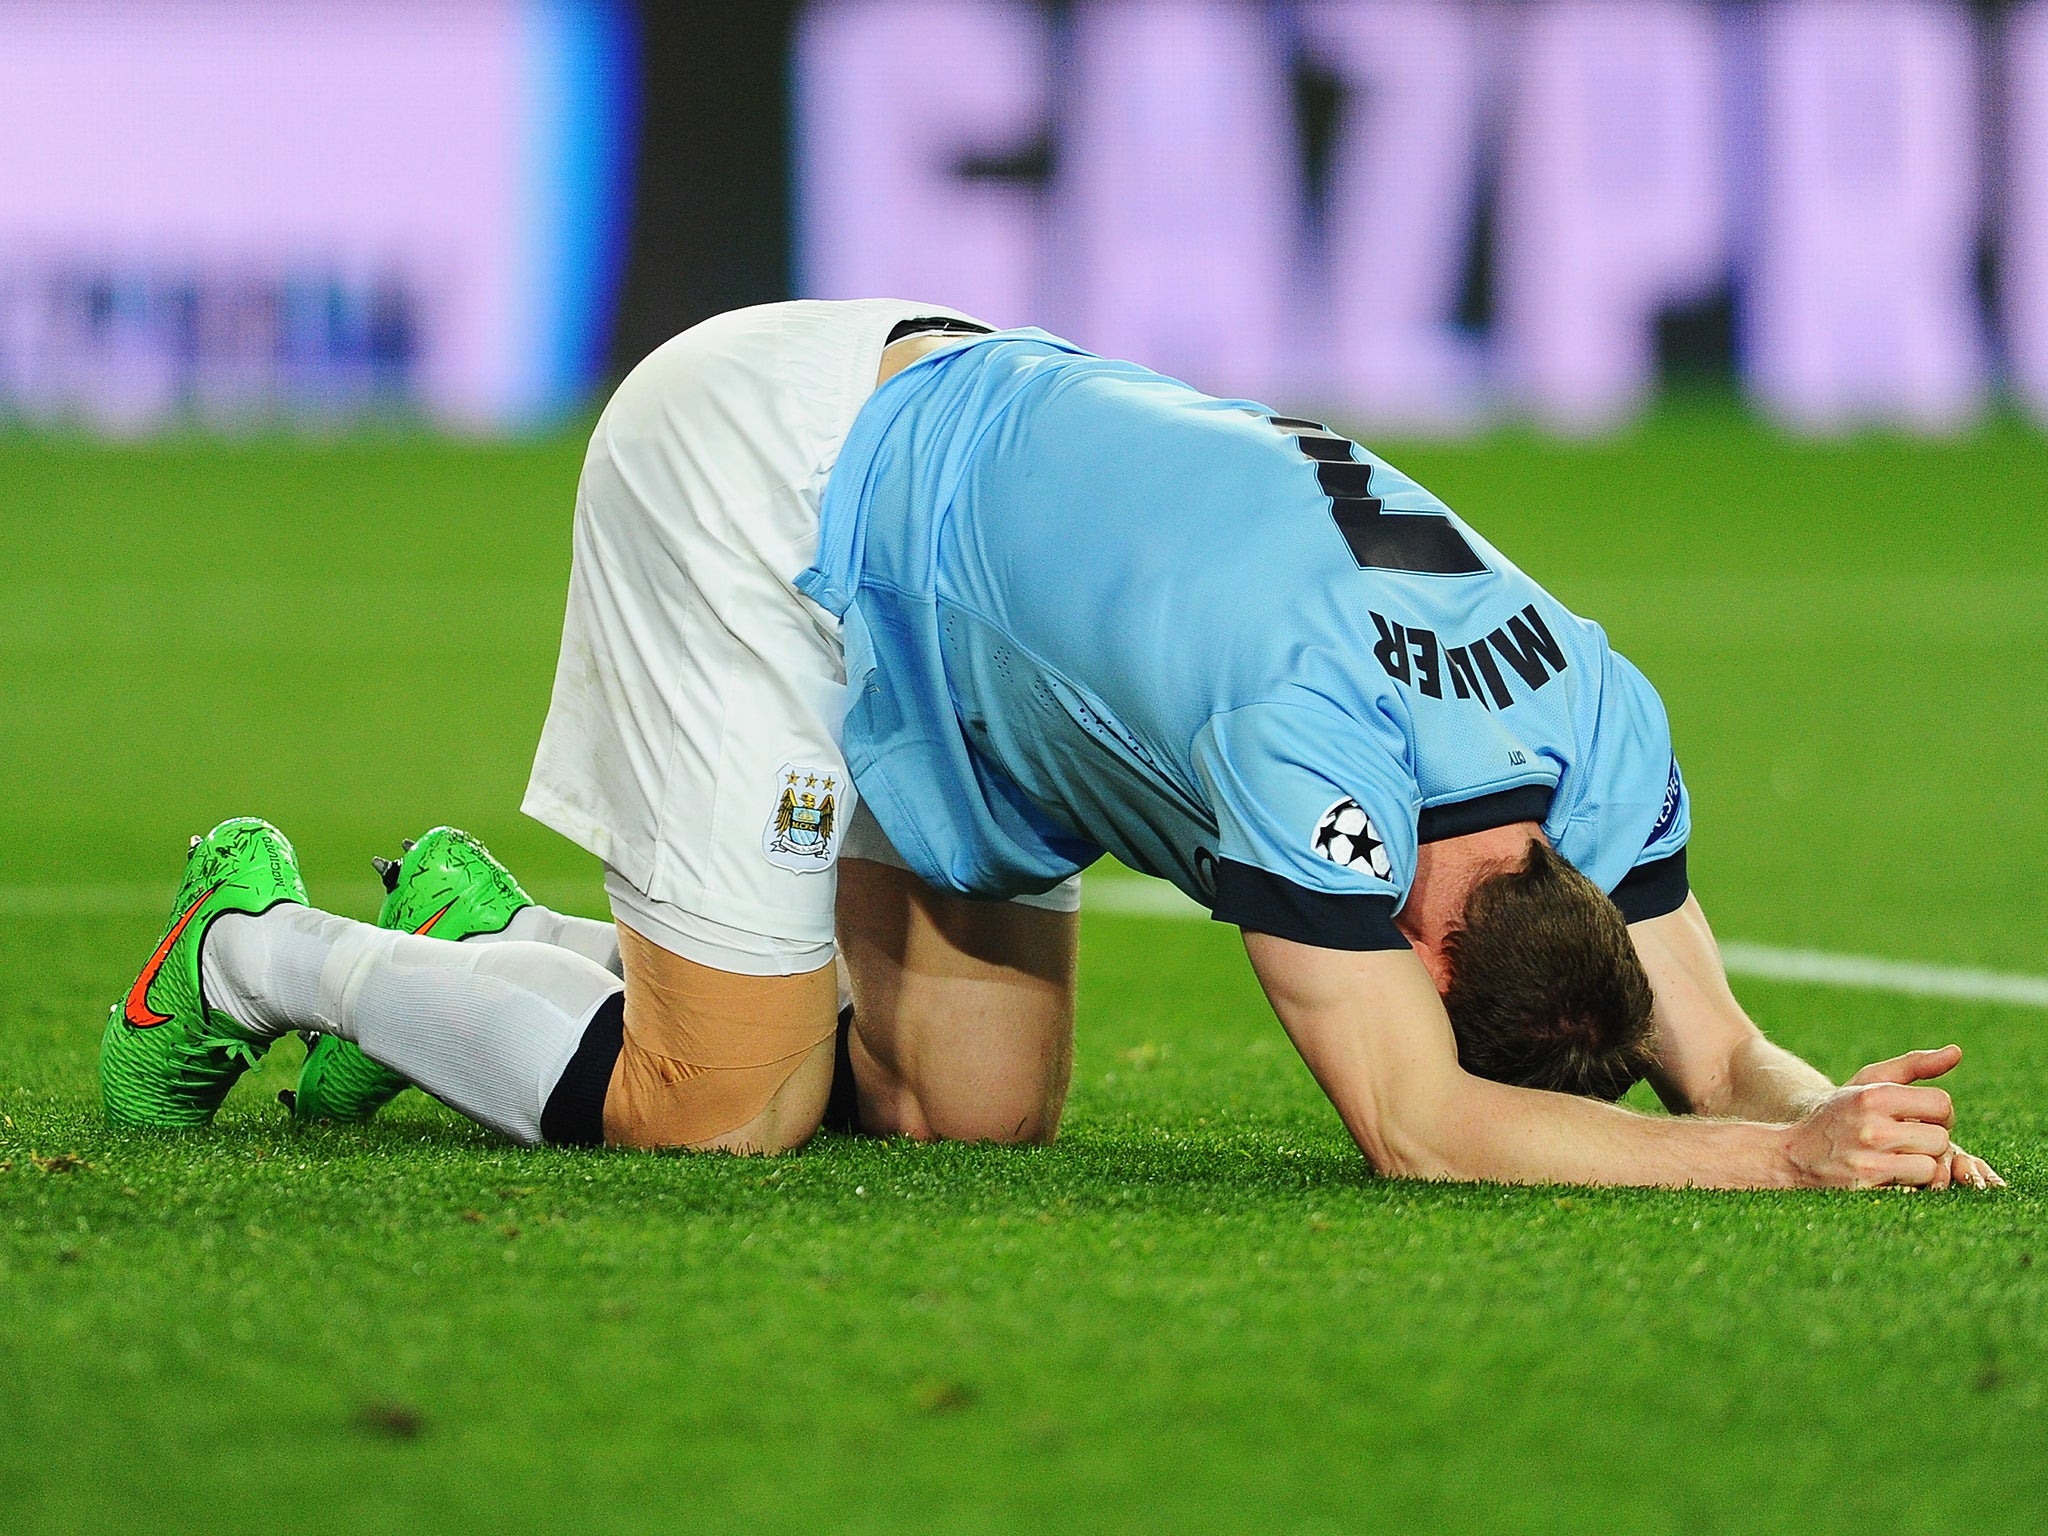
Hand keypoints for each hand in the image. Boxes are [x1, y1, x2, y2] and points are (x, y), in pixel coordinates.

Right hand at [1845, 1045, 2003, 1189]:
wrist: (1791, 1156)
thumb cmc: (1839, 1115)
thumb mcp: (1868, 1082)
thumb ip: (1913, 1065)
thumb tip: (1957, 1052)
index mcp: (1872, 1096)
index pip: (1942, 1104)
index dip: (1939, 1113)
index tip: (1921, 1118)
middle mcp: (1870, 1128)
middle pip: (1941, 1139)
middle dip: (1931, 1142)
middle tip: (1910, 1142)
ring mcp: (1867, 1162)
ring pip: (1932, 1169)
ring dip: (1923, 1167)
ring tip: (1903, 1161)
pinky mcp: (1866, 1191)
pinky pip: (1916, 1192)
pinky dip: (1911, 1187)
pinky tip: (1893, 1178)